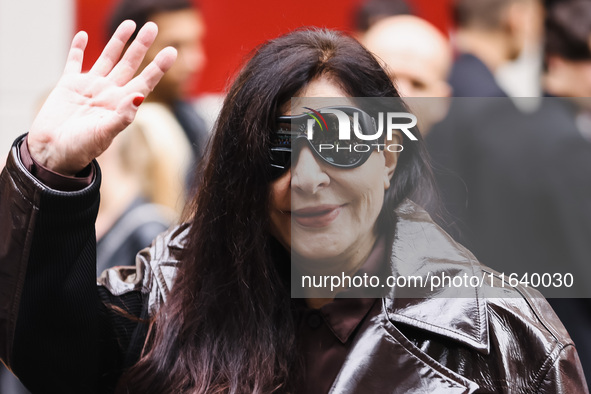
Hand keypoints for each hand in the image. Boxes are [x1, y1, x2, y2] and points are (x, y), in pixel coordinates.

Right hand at [28, 20, 176, 175]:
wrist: (52, 153)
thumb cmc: (81, 149)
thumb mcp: (104, 134)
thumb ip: (122, 116)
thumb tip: (139, 96)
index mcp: (121, 105)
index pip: (145, 82)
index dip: (158, 67)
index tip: (172, 51)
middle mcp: (109, 93)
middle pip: (129, 64)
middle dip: (141, 46)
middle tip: (153, 26)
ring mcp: (89, 88)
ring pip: (107, 58)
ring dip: (117, 41)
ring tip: (129, 24)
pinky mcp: (68, 85)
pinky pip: (74, 62)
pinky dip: (78, 48)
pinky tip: (83, 35)